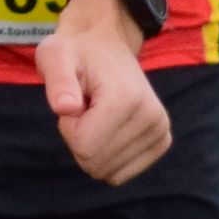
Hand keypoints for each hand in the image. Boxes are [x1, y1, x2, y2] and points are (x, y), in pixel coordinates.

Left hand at [38, 0, 170, 183]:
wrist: (106, 44)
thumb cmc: (75, 52)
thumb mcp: (55, 56)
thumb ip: (57, 81)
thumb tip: (64, 108)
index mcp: (126, 99)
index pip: (84, 149)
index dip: (68, 128)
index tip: (73, 103)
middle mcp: (151, 117)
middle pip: (96, 164)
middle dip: (80, 139)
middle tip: (85, 107)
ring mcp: (160, 130)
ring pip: (109, 172)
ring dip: (94, 146)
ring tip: (97, 113)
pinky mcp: (162, 140)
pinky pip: (123, 173)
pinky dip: (109, 154)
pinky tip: (110, 126)